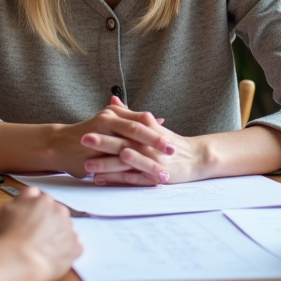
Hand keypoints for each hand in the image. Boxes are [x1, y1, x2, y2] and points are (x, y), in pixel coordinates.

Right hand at [0, 186, 81, 280]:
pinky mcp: (74, 248)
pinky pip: (74, 246)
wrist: (18, 261)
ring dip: (58, 235)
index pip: (42, 200)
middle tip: (35, 235)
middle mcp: (59, 212)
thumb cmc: (7, 237)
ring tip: (43, 248)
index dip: (34, 210)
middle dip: (48, 221)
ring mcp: (68, 230)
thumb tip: (31, 195)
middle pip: (57, 213)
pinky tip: (53, 257)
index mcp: (43, 200)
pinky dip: (66, 251)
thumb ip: (23, 198)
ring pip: (66, 229)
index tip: (29, 219)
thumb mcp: (6, 209)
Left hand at [79, 97, 208, 185]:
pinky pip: (134, 179)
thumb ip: (130, 114)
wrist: (196, 157)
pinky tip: (102, 180)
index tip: (86, 128)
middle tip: (84, 140)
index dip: (105, 129)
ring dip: (107, 165)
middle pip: (124, 143)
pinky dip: (118, 180)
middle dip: (103, 143)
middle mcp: (149, 146)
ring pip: (127, 163)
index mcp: (146, 131)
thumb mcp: (151, 126)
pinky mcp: (156, 176)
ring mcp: (153, 161)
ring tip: (88, 166)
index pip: (124, 128)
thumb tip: (112, 100)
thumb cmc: (169, 142)